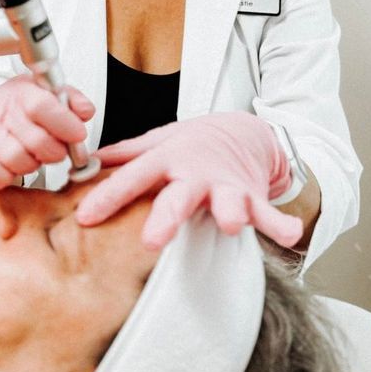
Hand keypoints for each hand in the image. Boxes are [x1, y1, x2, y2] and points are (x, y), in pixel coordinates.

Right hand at [0, 75, 93, 189]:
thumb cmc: (18, 107)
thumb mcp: (45, 91)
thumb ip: (71, 99)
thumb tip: (86, 111)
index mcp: (22, 94)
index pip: (43, 107)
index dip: (65, 124)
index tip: (78, 134)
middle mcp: (1, 114)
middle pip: (37, 141)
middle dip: (55, 151)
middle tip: (57, 150)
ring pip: (18, 161)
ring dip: (33, 164)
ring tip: (33, 156)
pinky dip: (8, 177)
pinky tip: (13, 167)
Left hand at [75, 112, 302, 249]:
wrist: (242, 131)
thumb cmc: (192, 143)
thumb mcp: (156, 142)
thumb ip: (123, 156)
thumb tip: (81, 164)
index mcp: (166, 160)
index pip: (132, 178)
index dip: (108, 197)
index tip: (84, 217)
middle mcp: (195, 173)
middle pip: (178, 196)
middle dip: (166, 217)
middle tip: (153, 241)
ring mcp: (226, 186)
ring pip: (228, 200)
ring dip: (229, 211)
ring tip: (229, 223)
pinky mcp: (253, 196)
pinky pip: (268, 213)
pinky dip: (280, 223)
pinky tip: (289, 235)